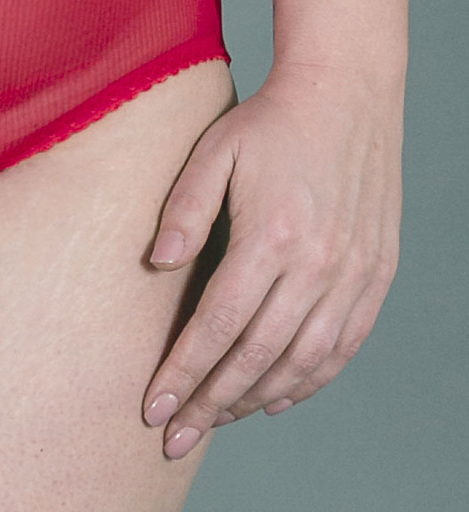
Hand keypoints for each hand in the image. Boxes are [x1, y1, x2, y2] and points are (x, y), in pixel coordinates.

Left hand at [140, 62, 402, 460]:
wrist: (346, 94)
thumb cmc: (271, 121)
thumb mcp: (215, 149)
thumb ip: (184, 208)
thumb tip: (157, 264)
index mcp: (271, 235)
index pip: (218, 326)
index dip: (184, 373)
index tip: (154, 407)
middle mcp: (317, 264)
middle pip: (256, 357)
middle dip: (211, 403)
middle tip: (176, 436)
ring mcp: (352, 274)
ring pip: (302, 363)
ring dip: (256, 400)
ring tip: (218, 419)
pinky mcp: (376, 276)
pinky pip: (342, 348)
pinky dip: (309, 381)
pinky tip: (276, 396)